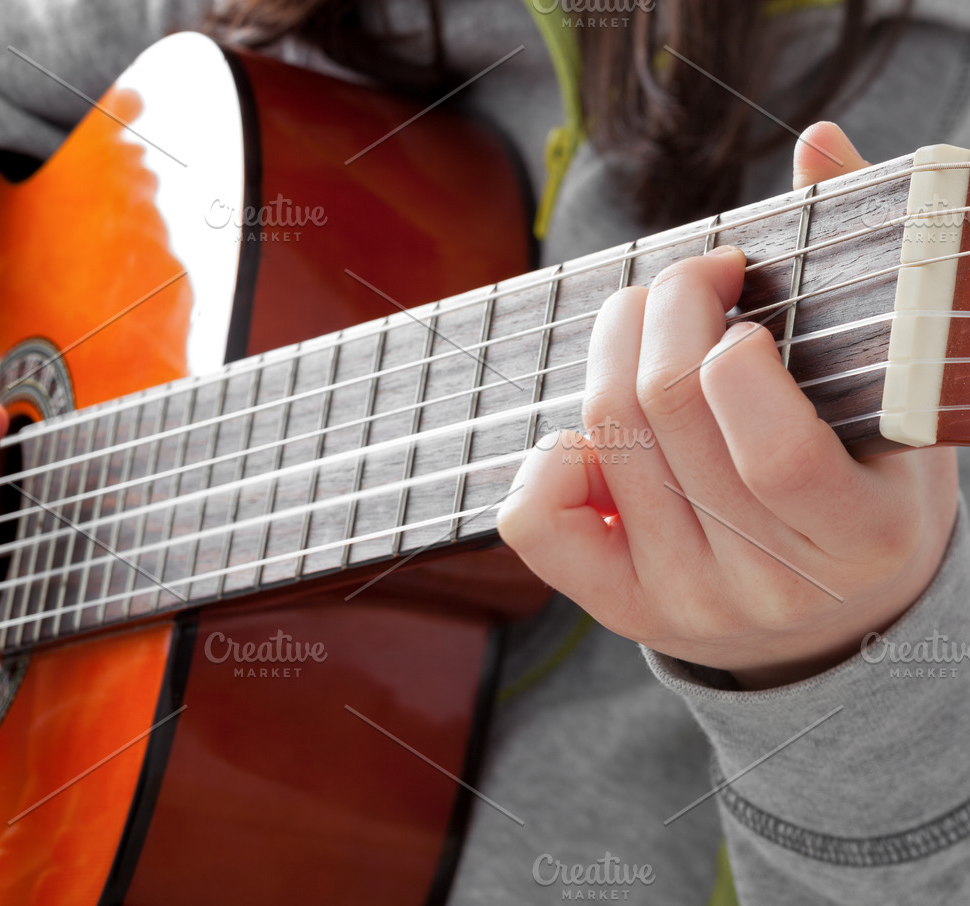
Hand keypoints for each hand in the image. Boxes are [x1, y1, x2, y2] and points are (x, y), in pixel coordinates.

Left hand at [496, 123, 959, 688]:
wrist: (828, 623)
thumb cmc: (867, 490)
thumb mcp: (901, 405)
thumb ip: (870, 275)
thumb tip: (816, 142)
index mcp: (860, 537)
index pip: (776, 454)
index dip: (737, 360)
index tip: (749, 301)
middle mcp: (766, 584)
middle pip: (666, 412)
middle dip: (667, 303)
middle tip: (693, 278)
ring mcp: (684, 602)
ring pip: (604, 437)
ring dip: (614, 346)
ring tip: (649, 320)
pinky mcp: (618, 606)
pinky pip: (537, 522)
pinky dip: (551, 455)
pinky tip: (599, 433)